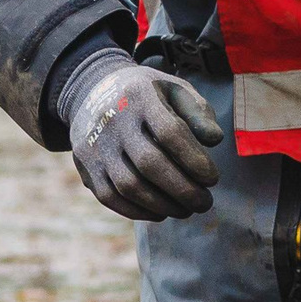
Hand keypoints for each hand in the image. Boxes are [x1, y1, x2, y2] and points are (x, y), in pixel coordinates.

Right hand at [65, 55, 224, 221]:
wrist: (91, 91)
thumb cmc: (146, 95)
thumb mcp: (174, 89)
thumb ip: (198, 112)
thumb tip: (215, 140)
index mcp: (140, 95)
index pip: (170, 132)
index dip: (194, 160)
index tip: (212, 179)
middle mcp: (113, 119)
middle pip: (149, 164)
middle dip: (182, 190)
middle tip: (204, 203)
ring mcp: (95, 145)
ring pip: (129, 186)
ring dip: (163, 205)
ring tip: (186, 210)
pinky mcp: (85, 166)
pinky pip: (111, 197)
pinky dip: (139, 211)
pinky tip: (160, 212)